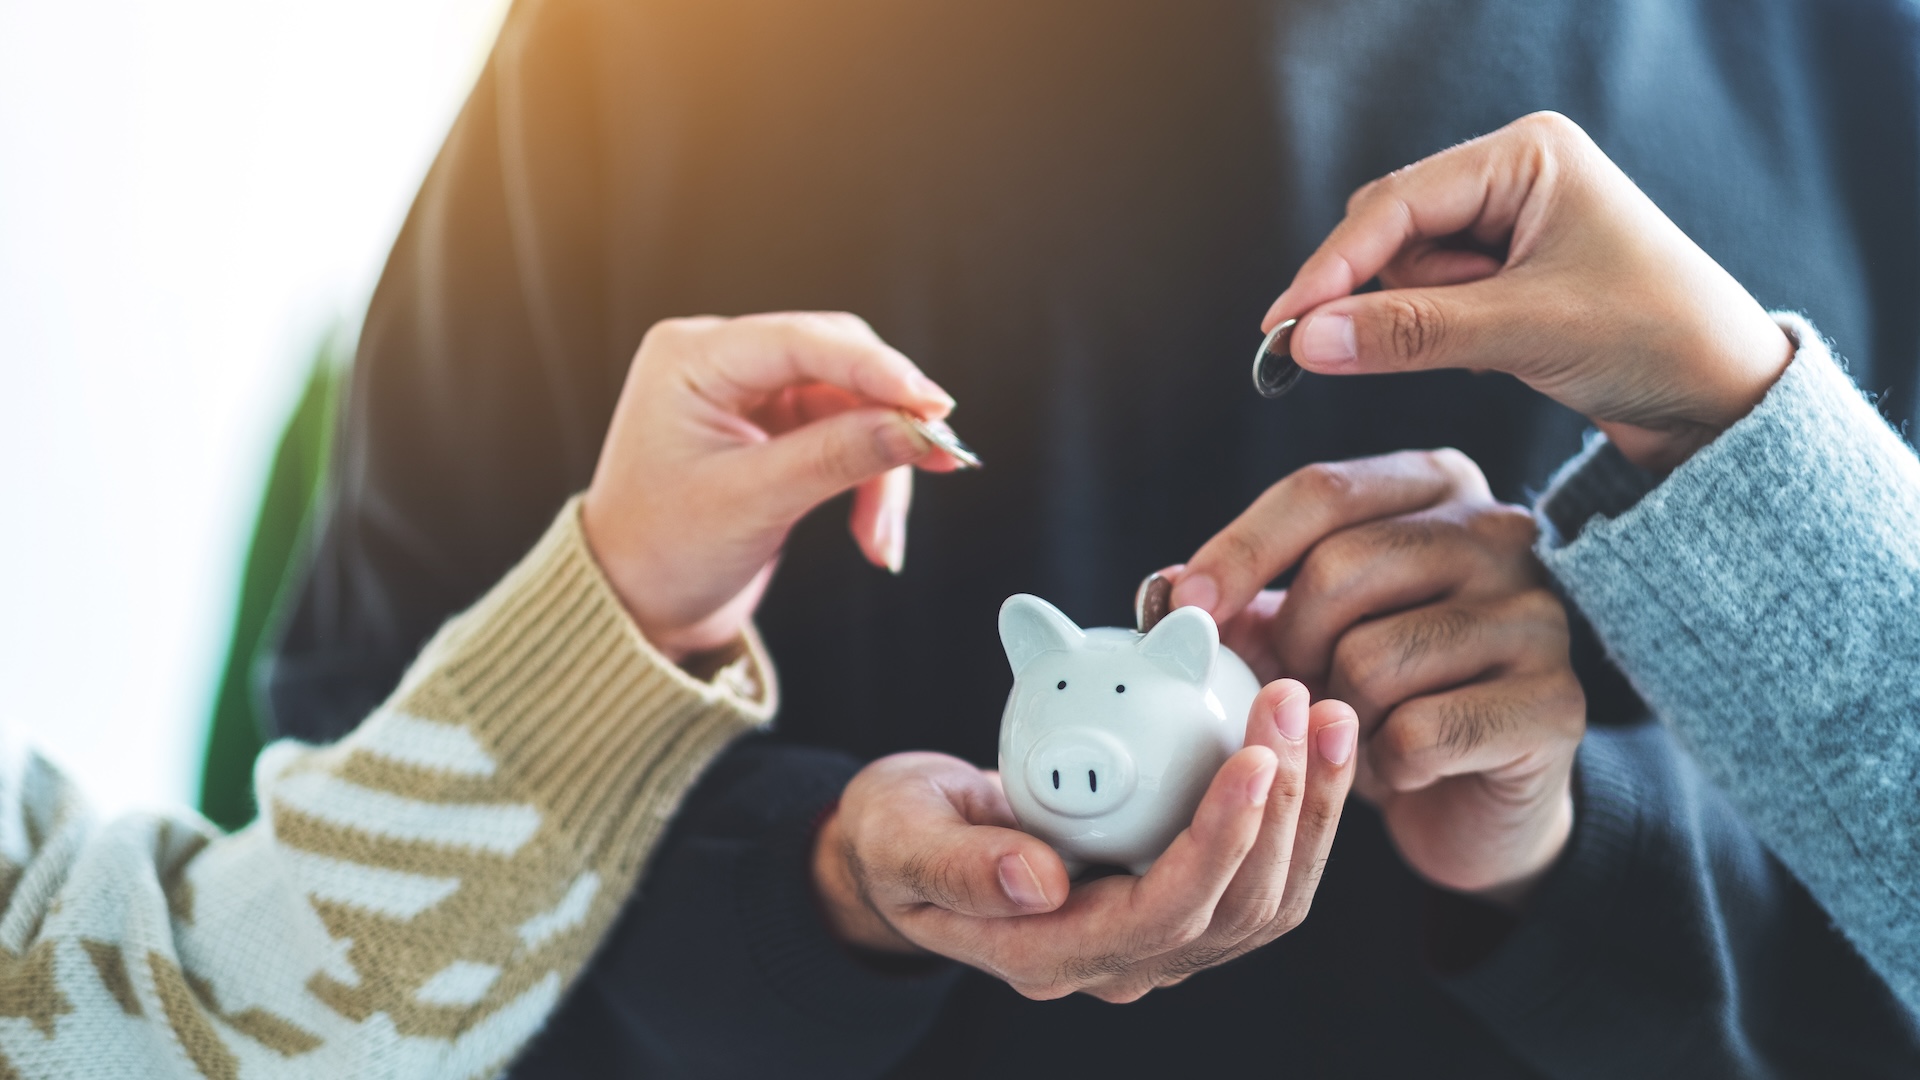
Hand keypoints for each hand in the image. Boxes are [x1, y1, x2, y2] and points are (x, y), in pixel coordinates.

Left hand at [581, 312, 964, 661]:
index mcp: (693, 358)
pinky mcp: (776, 430)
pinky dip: (868, 482)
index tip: (934, 406)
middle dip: (889, 420)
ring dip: (882, 468)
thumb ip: (835, 457)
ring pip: (853, 407)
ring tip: (884, 538)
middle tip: (941, 459)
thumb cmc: (661, 554)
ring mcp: (751, 394)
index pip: (802, 341)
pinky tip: (874, 534)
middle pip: (840, 365)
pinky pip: (846, 437)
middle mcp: (722, 362)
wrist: (633, 609)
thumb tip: (917, 430)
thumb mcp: (751, 503)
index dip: (878, 370)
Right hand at [813, 680, 1358, 1000]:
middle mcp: (1119, 962)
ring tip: (1326, 714)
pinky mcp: (1181, 899)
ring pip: (1266, 897)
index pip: (1163, 914)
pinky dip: (1299, 805)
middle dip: (1285, 808)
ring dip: (1311, 807)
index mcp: (1051, 955)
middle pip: (1236, 909)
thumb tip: (1038, 883)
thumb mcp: (901, 840)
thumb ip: (959, 867)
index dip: (1219, 840)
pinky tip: (1311, 736)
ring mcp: (1157, 939)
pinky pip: (1262, 868)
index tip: (1251, 756)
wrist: (913, 843)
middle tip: (1297, 705)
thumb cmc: (900, 834)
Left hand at [1169, 451, 1583, 906]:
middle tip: (1298, 691)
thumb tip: (1163, 590)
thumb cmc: (1380, 695)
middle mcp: (1502, 534)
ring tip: (1355, 729)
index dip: (1239, 551)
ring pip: (1375, 658)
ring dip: (1338, 716)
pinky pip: (1421, 732)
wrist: (1473, 796)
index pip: (1321, 491)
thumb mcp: (1302, 635)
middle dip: (1291, 647)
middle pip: (1342, 568)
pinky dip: (1385, 764)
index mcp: (1435, 486)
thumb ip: (1241, 602)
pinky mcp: (1558, 704)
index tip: (1184, 609)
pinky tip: (1400, 766)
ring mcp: (1539, 616)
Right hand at [1267, 111, 1794, 471]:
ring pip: (1404, 272)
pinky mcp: (1507, 273)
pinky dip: (1437, 333)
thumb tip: (1307, 340)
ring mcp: (1509, 224)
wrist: (1726, 399)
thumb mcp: (1526, 333)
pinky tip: (1491, 352)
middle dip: (1382, 294)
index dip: (1333, 268)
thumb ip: (1409, 332)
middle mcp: (1513, 176)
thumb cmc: (1657, 340)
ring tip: (1494, 347)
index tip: (1284, 326)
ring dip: (1419, 320)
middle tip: (1377, 349)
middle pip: (1389, 231)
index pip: (1395, 205)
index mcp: (1527, 156)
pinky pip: (1431, 299)